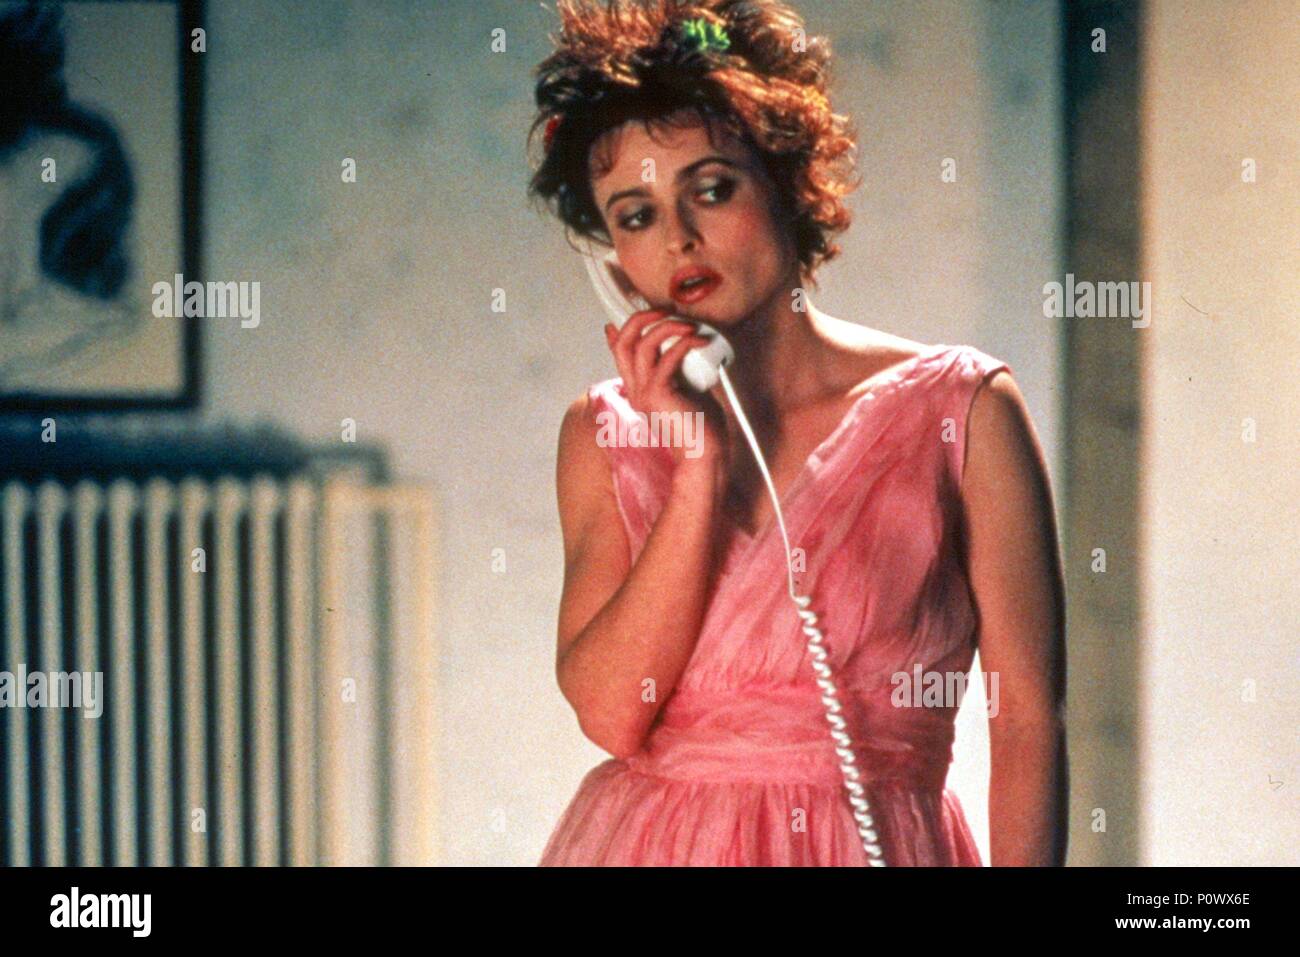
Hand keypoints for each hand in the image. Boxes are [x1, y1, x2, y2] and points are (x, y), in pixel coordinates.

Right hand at [604, 309, 727, 470]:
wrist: (704, 455)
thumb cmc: (703, 427)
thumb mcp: (689, 391)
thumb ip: (681, 371)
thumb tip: (688, 348)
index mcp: (640, 390)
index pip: (619, 353)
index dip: (621, 330)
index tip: (636, 313)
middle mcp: (636, 390)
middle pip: (623, 343)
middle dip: (641, 319)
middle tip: (663, 310)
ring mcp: (645, 393)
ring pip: (641, 346)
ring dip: (665, 327)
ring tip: (687, 325)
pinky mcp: (659, 395)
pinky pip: (667, 359)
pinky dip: (684, 343)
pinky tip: (701, 340)